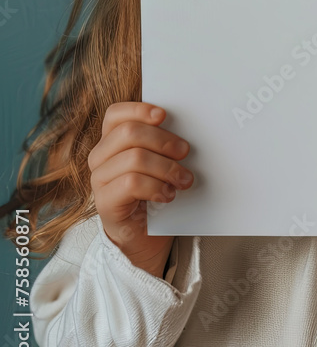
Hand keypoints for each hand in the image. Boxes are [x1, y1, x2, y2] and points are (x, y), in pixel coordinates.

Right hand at [88, 102, 193, 275]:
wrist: (144, 237)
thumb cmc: (154, 193)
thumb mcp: (159, 162)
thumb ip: (161, 144)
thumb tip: (186, 125)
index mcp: (111, 141)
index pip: (115, 114)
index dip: (139, 109)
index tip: (163, 115)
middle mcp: (100, 157)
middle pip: (129, 133)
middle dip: (163, 140)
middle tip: (185, 151)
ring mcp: (99, 180)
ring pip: (134, 158)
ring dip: (166, 167)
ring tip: (183, 179)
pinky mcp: (104, 202)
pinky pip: (132, 183)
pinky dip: (156, 186)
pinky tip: (168, 195)